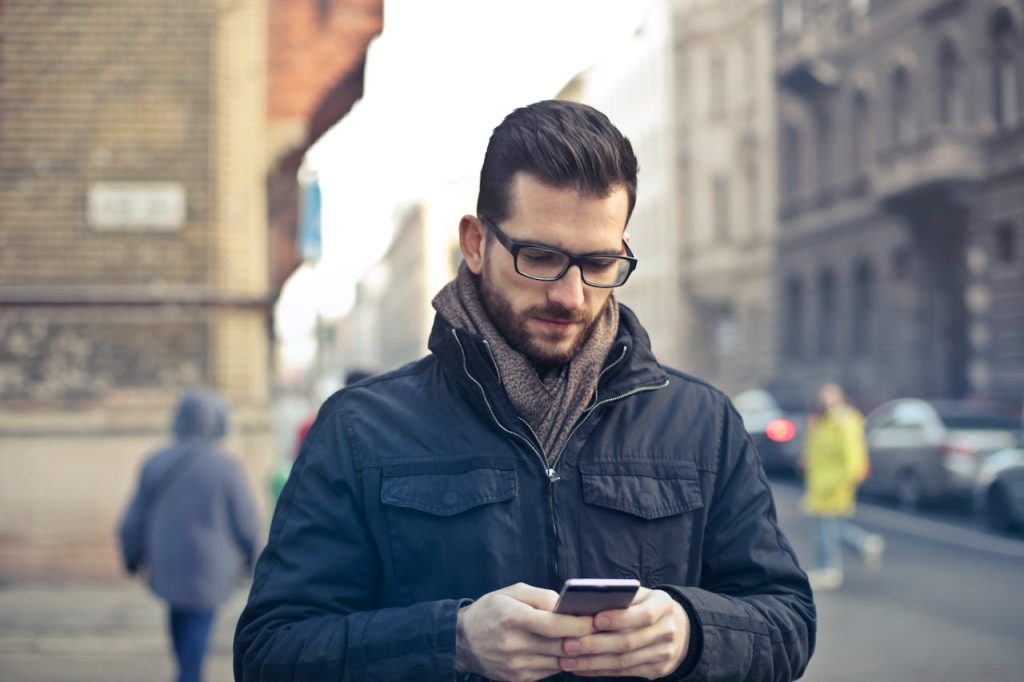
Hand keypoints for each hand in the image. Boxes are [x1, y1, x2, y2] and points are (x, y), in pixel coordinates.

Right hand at [456, 582, 593, 681]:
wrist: (462, 640)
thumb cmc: (491, 610)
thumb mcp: (512, 592)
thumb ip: (541, 596)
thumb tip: (567, 606)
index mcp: (513, 618)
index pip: (553, 625)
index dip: (577, 624)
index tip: (593, 620)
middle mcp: (514, 645)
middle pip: (559, 646)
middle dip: (582, 639)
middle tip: (597, 630)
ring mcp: (516, 666)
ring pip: (558, 661)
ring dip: (572, 652)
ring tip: (581, 639)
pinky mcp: (517, 678)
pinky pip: (549, 671)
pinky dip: (558, 661)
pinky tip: (560, 650)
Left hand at [558, 587, 689, 678]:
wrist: (678, 628)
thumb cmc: (648, 605)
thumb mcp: (641, 595)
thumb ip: (620, 597)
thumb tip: (586, 603)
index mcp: (663, 606)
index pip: (643, 614)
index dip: (618, 618)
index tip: (594, 619)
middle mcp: (667, 631)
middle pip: (629, 642)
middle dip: (595, 645)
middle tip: (568, 644)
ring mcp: (663, 654)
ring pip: (624, 661)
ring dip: (592, 663)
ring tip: (567, 659)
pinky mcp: (656, 670)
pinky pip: (624, 672)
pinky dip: (599, 671)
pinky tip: (581, 667)